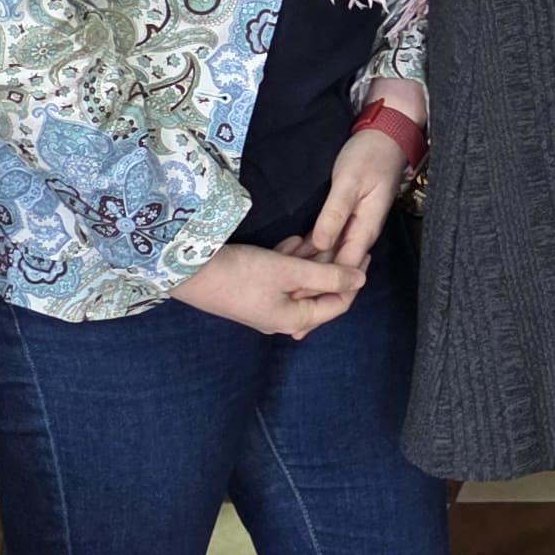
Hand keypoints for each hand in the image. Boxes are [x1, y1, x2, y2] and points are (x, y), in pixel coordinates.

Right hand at [172, 242, 366, 338]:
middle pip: (318, 292)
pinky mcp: (252, 291)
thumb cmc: (242, 274)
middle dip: (331, 265)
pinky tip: (294, 240)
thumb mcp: (289, 271)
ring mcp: (266, 305)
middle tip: (343, 238)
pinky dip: (290, 259)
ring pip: (299, 282)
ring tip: (320, 234)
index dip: (354, 279)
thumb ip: (327, 275)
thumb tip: (361, 280)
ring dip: (311, 259)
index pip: (338, 304)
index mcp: (294, 319)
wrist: (190, 272)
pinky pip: (281, 277)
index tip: (365, 252)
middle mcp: (282, 317)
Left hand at [279, 128, 407, 287]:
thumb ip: (334, 214)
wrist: (385, 137)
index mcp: (365, 229)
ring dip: (312, 267)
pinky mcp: (347, 219)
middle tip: (284, 290)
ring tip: (284, 278)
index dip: (323, 283)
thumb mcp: (348, 183)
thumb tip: (320, 245)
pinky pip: (331, 243)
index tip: (296, 291)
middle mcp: (361, 233)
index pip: (345, 269)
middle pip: (338, 268)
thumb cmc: (368, 156)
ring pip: (333, 257)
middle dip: (315, 281)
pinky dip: (314, 252)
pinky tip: (295, 255)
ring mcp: (355, 227)